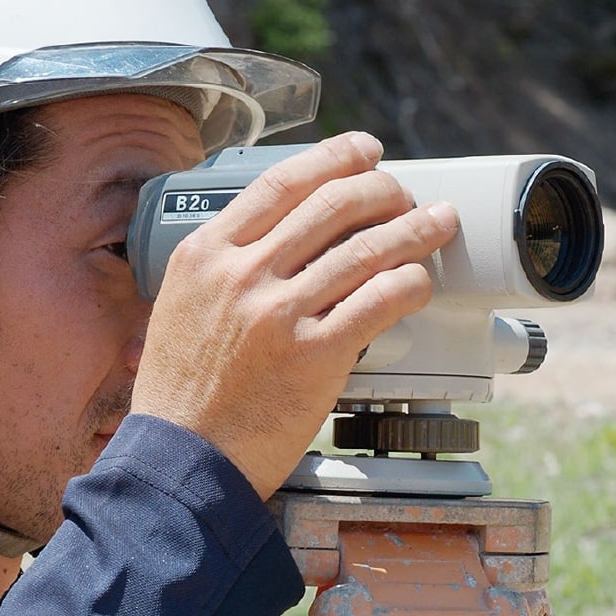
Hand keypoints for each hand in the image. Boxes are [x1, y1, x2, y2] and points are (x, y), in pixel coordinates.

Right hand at [131, 132, 459, 498]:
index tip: (364, 153)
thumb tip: (274, 238)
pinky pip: (380, 300)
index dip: (335, 159)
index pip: (282, 182)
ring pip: (367, 248)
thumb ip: (220, 269)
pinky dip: (411, 283)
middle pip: (333, 204)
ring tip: (438, 223)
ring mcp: (279, 313)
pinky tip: (421, 282)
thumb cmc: (181, 396)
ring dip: (414, 229)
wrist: (183, 462)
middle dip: (383, 189)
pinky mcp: (315, 355)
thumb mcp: (177, 308)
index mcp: (206, 254)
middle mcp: (242, 274)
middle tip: (405, 194)